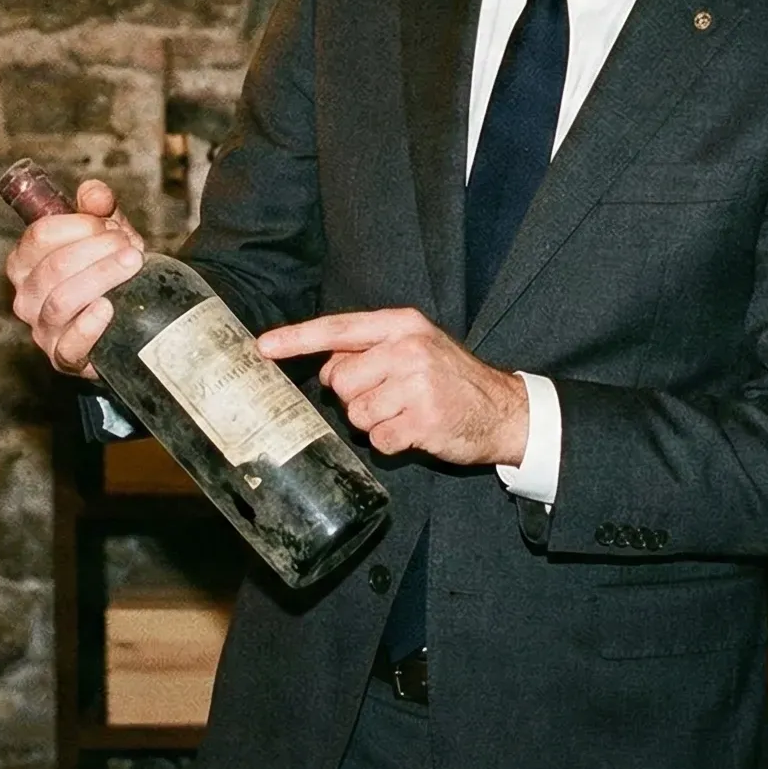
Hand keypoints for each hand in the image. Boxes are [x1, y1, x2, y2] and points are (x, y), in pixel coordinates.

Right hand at [4, 179, 148, 378]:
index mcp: (25, 261)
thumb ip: (98, 207)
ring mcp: (42, 330)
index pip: (39, 236)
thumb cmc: (108, 268)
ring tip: (131, 265)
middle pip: (53, 267)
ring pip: (61, 301)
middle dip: (97, 250)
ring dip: (101, 278)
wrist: (131, 313)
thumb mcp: (106, 232)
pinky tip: (109, 308)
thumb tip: (93, 193)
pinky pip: (68, 346)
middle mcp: (25, 297)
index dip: (79, 226)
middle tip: (129, 246)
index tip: (108, 224)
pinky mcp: (63, 358)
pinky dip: (89, 327)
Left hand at [258, 309, 529, 466]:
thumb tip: (325, 370)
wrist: (503, 410)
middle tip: (389, 398)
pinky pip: (379, 440)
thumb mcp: (416, 349)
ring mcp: (417, 385)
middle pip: (341, 380)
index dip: (297, 338)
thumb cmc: (451, 380)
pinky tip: (416, 431)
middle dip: (356, 397)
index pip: (338, 328)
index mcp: (403, 325)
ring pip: (356, 413)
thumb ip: (370, 352)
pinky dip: (391, 442)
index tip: (264, 347)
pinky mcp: (424, 420)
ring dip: (375, 422)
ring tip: (406, 413)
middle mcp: (409, 349)